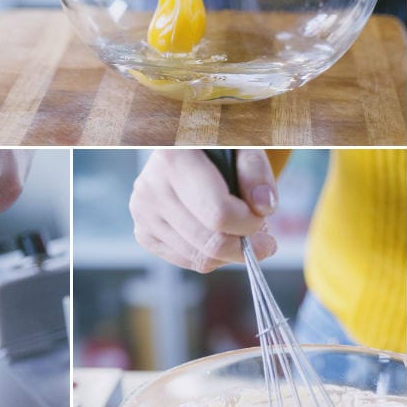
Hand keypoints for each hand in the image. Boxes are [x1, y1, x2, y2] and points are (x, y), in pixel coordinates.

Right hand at [129, 150, 277, 272]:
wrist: (180, 149)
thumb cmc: (213, 148)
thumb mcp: (241, 145)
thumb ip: (256, 172)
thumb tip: (264, 207)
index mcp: (173, 159)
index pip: (218, 214)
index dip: (250, 224)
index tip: (262, 216)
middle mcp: (150, 188)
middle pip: (209, 242)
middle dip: (245, 246)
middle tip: (263, 239)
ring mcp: (142, 213)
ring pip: (199, 258)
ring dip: (229, 252)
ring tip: (239, 232)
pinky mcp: (142, 232)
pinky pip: (186, 261)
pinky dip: (210, 256)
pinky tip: (217, 235)